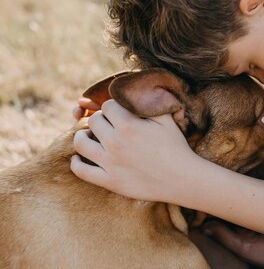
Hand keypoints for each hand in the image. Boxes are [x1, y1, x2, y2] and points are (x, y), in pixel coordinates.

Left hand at [70, 99, 194, 201]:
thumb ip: (148, 101)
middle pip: (93, 122)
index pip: (106, 106)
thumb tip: (135, 87)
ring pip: (80, 143)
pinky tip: (80, 158)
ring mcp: (110, 163)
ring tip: (89, 137)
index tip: (118, 113)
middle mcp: (116, 143)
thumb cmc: (175, 146)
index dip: (112, 108)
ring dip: (82, 136)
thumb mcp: (165, 118)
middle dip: (100, 121)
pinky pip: (81, 171)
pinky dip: (76, 162)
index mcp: (128, 125)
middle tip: (108, 126)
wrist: (183, 179)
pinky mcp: (109, 181)